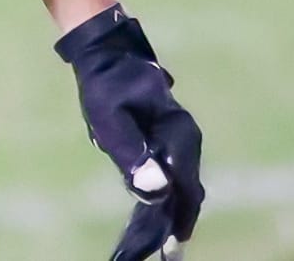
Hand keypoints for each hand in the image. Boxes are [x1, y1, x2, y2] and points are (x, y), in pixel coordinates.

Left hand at [56, 6, 203, 260]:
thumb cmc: (105, 84)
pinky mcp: (168, 138)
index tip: (168, 248)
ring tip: (157, 241)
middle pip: (188, 191)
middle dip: (177, 222)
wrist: (106, 52)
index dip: (177, 220)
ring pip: (182, 184)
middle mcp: (186, 139)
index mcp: (179, 134)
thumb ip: (132, 153)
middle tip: (162, 252)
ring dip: (172, 211)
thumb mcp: (111, 118)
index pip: (185, 189)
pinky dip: (167, 194)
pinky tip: (153, 211)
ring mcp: (179, 138)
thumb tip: (155, 193)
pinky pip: (173, 172)